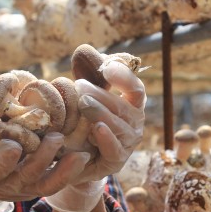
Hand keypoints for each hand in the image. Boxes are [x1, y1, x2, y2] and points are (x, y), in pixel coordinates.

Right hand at [0, 105, 89, 211]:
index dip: (4, 159)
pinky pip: (56, 184)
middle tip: (55, 137)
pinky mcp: (37, 188)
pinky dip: (71, 173)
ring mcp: (24, 189)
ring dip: (64, 170)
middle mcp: (6, 185)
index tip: (13, 144)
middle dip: (41, 158)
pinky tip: (85, 157)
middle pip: (27, 175)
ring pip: (47, 184)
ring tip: (80, 153)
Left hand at [46, 61, 145, 211]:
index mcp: (132, 105)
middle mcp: (134, 123)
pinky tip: (96, 128)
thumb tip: (83, 49)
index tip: (107, 68)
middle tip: (79, 86)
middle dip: (101, 95)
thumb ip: (88, 74)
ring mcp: (127, 144)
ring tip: (83, 104)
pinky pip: (115, 149)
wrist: (75, 159)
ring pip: (119, 126)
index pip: (135, 88)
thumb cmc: (83, 122)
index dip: (124, 77)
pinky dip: (107, 138)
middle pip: (122, 106)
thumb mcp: (86, 96)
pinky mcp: (116, 161)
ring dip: (101, 113)